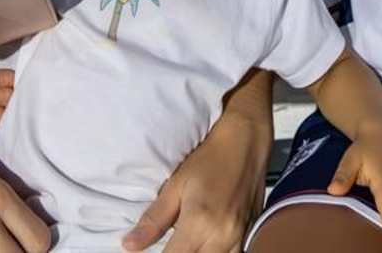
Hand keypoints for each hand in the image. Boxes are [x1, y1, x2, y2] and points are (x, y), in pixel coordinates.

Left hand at [121, 108, 272, 252]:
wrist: (248, 140)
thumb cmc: (211, 156)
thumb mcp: (176, 183)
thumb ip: (154, 218)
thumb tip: (130, 245)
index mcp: (199, 222)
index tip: (146, 252)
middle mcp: (223, 236)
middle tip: (169, 244)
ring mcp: (241, 238)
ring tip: (187, 243)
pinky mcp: (251, 235)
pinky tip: (206, 245)